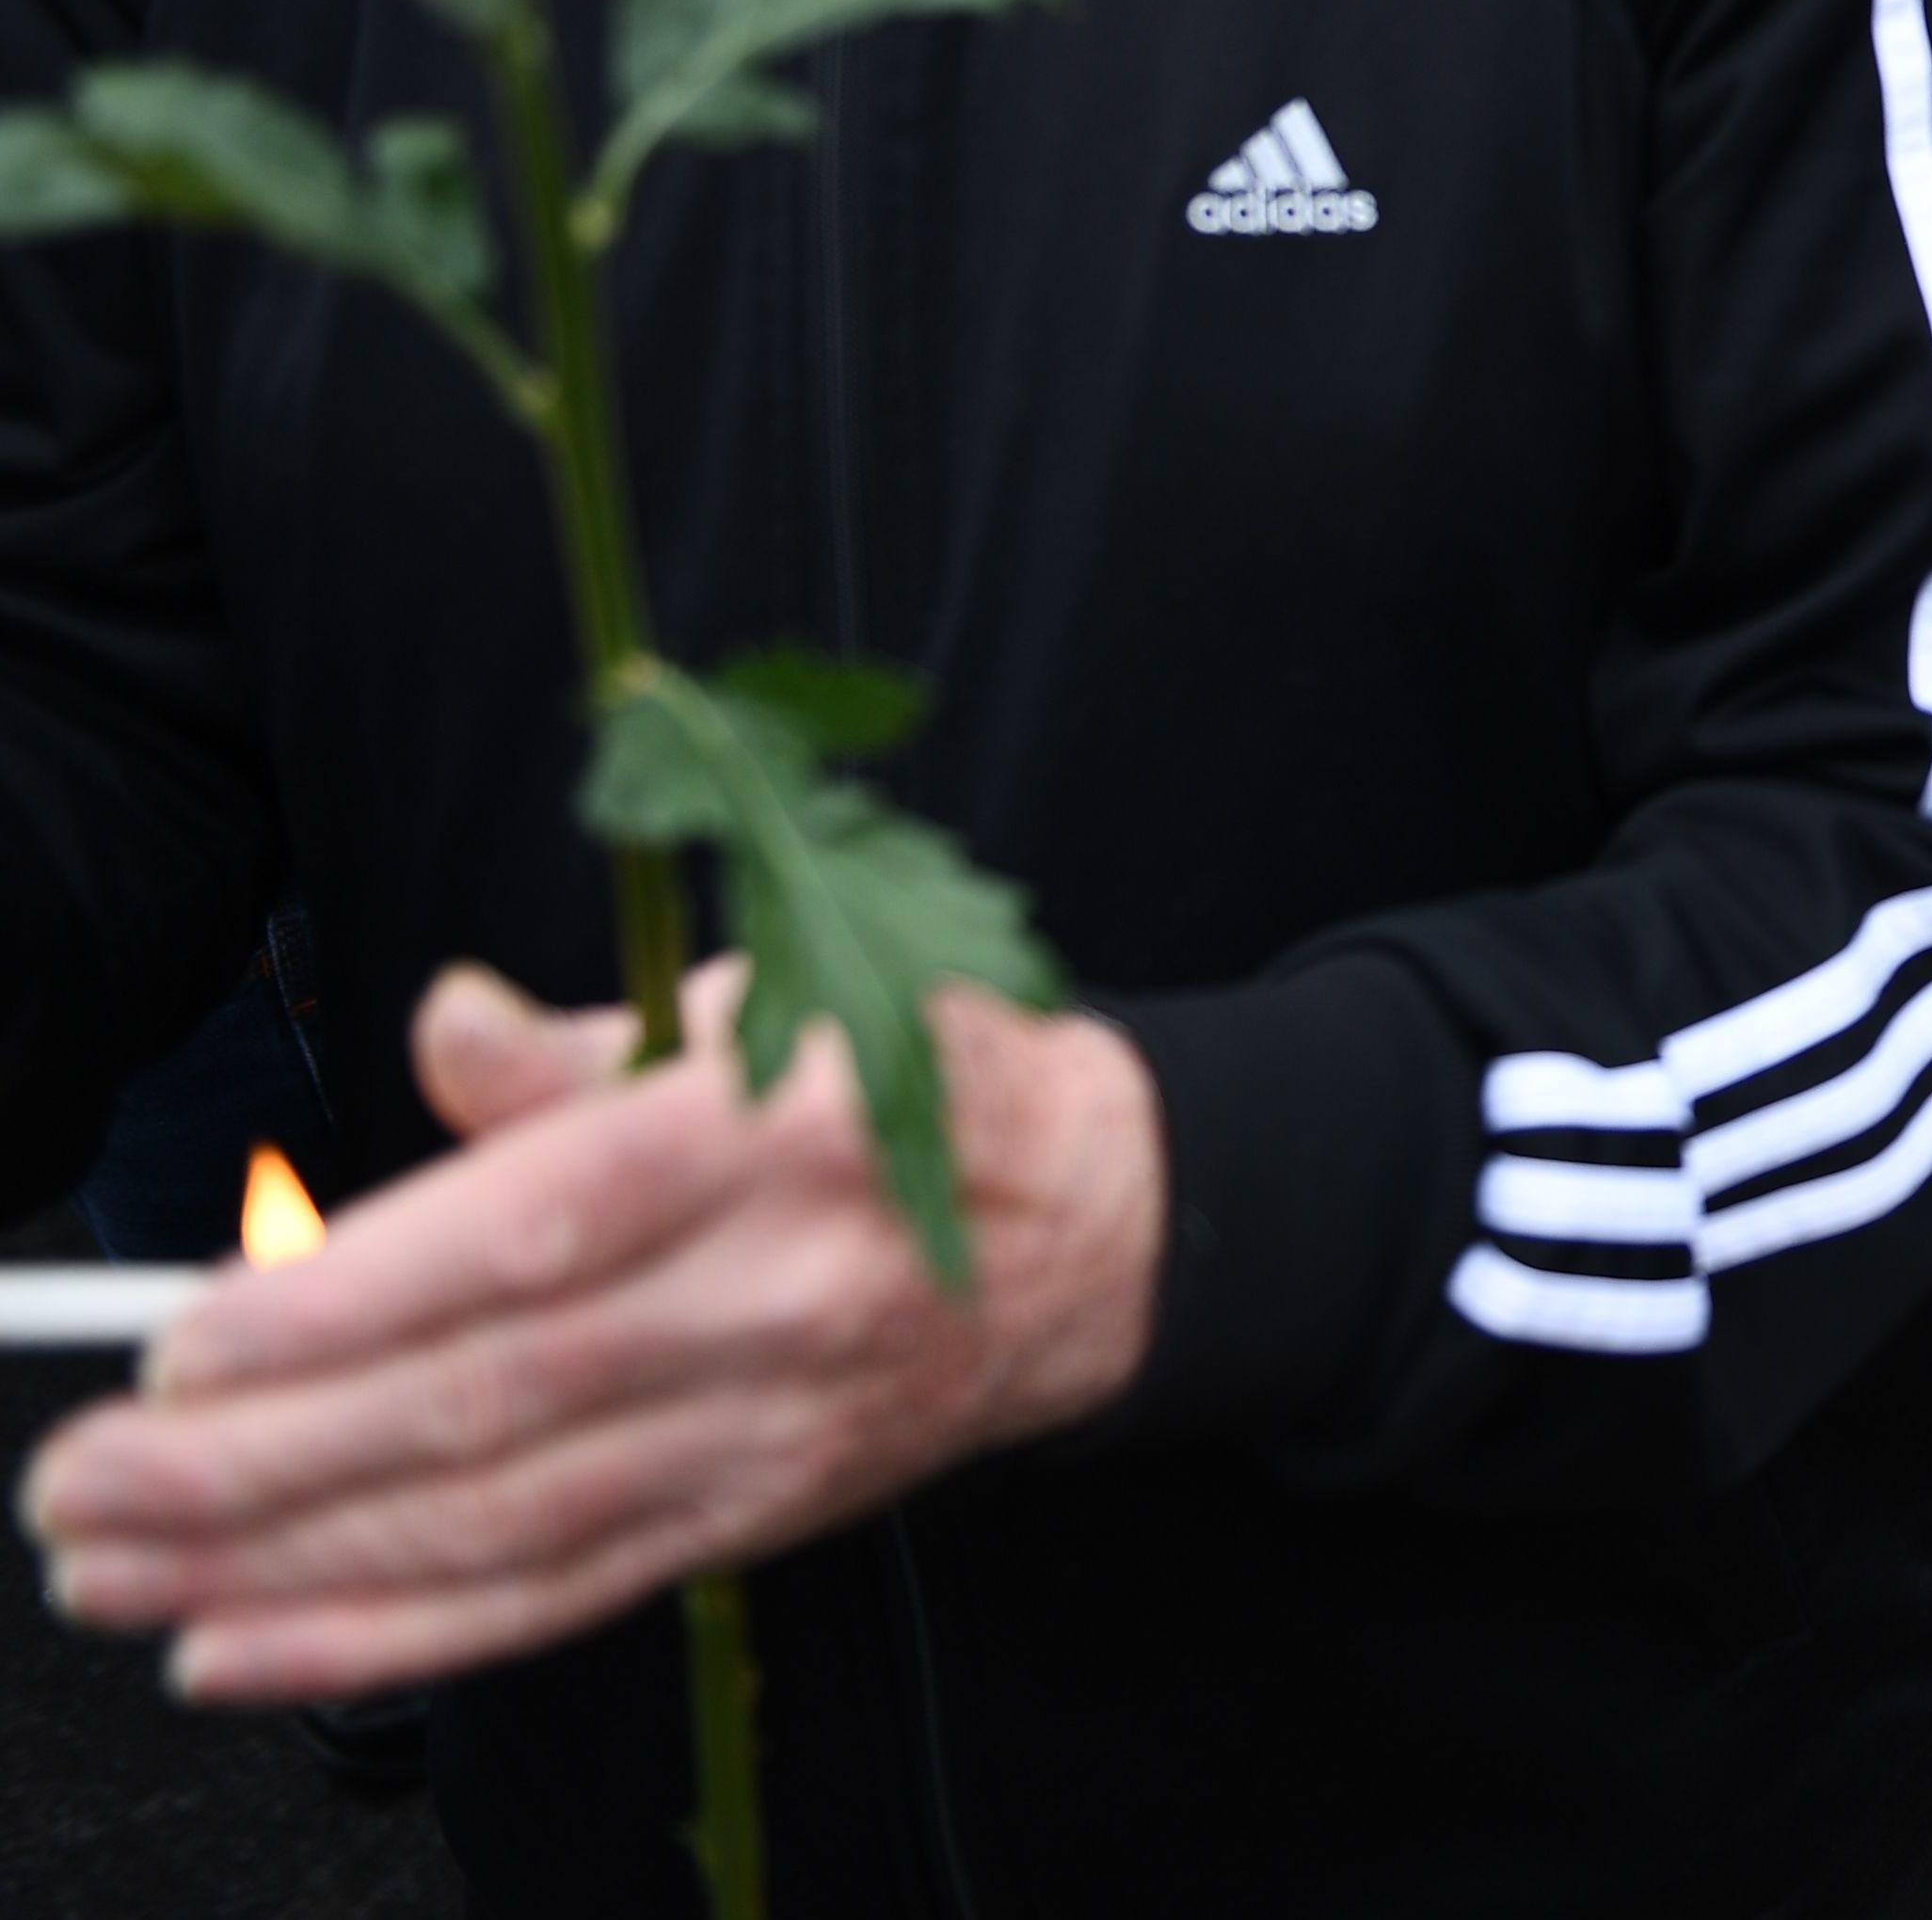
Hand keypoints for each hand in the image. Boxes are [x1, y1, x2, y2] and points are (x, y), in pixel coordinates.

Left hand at [20, 959, 1163, 1702]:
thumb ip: (588, 1039)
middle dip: (257, 1462)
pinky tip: (249, 1649)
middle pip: (488, 1402)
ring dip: (282, 1564)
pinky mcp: (756, 1514)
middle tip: (84, 1484)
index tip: (193, 1341)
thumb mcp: (785, 1000)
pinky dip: (391, 1639)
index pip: (538, 1233)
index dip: (357, 1301)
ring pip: (499, 1523)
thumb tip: (440, 1028)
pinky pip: (556, 1597)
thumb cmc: (922, 1082)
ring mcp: (766, 1425)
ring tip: (116, 1569)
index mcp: (773, 1138)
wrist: (1111, 1223)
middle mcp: (772, 1296)